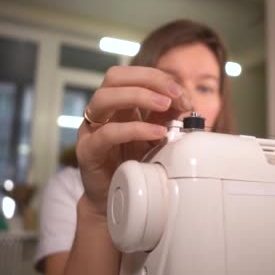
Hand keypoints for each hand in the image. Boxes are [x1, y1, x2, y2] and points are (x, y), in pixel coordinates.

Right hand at [76, 66, 191, 215]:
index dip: (158, 77)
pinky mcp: (88, 151)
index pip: (132, 75)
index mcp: (117, 104)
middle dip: (148, 79)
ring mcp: (91, 130)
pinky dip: (135, 129)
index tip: (181, 93)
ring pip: (104, 98)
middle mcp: (102, 112)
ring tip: (166, 106)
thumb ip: (167, 118)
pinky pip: (108, 133)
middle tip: (175, 94)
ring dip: (139, 96)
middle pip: (114, 77)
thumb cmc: (133, 166)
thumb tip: (186, 103)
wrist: (113, 200)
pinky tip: (157, 133)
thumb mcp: (156, 136)